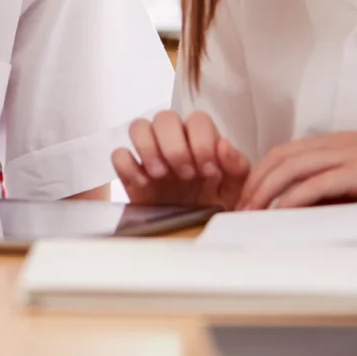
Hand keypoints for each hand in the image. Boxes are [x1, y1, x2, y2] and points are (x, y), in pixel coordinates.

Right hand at [112, 110, 250, 208]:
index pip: (198, 120)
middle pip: (165, 117)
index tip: (208, 171)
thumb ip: (237, 166)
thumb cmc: (218, 210)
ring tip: (161, 175)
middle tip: (185, 174)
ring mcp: (150, 156)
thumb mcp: (237, 192)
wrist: (195, 238)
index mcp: (201, 142)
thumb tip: (223, 144)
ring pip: (138, 126)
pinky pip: (119, 155)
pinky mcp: (131, 174)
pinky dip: (128, 166)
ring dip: (149, 148)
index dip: (202, 141)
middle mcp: (174, 143)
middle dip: (175, 146)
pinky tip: (144, 183)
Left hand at [236, 132, 356, 210]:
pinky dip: (295, 197)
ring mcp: (352, 154)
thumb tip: (305, 209)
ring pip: (293, 167)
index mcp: (340, 142)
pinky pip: (319, 183)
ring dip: (267, 190)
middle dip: (255, 182)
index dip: (262, 172)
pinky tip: (282, 212)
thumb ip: (339, 189)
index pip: (287, 152)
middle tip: (241, 207)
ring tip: (253, 212)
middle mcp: (340, 143)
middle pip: (282, 157)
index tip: (248, 195)